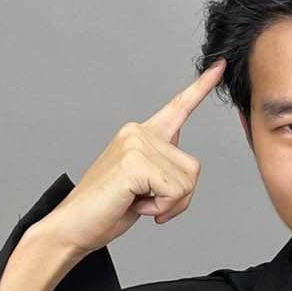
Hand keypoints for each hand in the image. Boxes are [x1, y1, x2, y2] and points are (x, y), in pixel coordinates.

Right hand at [40, 57, 225, 255]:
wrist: (73, 226)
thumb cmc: (106, 208)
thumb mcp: (142, 181)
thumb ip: (160, 158)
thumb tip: (176, 134)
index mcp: (141, 134)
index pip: (177, 107)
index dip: (200, 88)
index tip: (218, 65)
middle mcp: (138, 132)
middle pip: (193, 168)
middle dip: (178, 197)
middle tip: (147, 203)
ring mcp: (136, 144)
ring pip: (187, 182)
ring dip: (169, 204)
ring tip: (139, 203)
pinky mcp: (135, 163)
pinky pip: (174, 192)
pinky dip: (162, 208)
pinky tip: (136, 206)